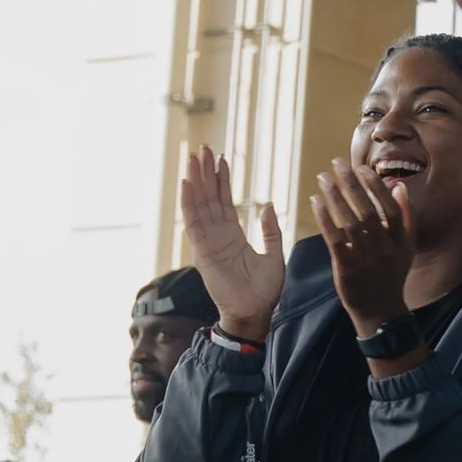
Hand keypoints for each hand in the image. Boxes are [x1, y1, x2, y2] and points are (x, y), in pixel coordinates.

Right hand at [179, 144, 284, 343]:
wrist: (254, 312)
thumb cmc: (264, 290)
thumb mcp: (274, 254)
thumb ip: (270, 230)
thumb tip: (268, 205)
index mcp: (233, 236)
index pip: (224, 202)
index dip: (221, 180)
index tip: (219, 159)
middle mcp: (218, 236)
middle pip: (209, 198)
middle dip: (206, 173)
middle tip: (202, 148)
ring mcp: (208, 242)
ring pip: (200, 205)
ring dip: (197, 181)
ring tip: (194, 158)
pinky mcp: (203, 251)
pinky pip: (194, 223)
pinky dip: (190, 203)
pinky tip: (187, 184)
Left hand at [311, 157, 417, 344]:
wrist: (381, 311)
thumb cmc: (392, 274)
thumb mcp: (407, 246)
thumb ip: (406, 216)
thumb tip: (400, 186)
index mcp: (399, 239)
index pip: (389, 206)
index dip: (375, 185)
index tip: (361, 168)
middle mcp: (383, 247)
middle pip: (367, 209)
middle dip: (351, 184)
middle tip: (336, 163)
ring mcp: (364, 258)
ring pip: (349, 221)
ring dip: (334, 197)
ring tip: (323, 178)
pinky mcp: (346, 267)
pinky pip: (334, 238)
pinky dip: (324, 218)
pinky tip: (315, 203)